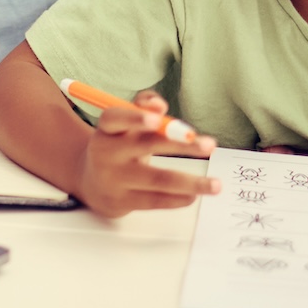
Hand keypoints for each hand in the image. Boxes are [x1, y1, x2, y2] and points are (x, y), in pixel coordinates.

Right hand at [75, 90, 218, 218]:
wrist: (91, 182)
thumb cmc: (118, 146)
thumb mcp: (125, 124)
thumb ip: (143, 106)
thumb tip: (158, 105)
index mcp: (107, 129)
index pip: (115, 118)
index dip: (135, 117)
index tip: (158, 118)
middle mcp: (108, 153)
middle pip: (145, 146)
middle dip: (181, 144)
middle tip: (208, 145)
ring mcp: (115, 179)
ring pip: (157, 180)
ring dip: (190, 182)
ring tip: (215, 184)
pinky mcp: (123, 202)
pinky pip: (155, 200)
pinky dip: (178, 198)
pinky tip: (194, 195)